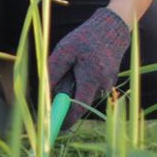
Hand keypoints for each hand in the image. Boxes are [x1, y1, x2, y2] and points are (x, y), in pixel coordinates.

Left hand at [48, 7, 130, 129]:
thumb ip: (54, 71)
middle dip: (68, 99)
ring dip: (76, 87)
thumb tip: (45, 92)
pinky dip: (84, 82)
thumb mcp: (65, 49)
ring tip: (76, 66)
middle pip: (80, 102)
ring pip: (85, 94)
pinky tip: (85, 66)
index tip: (54, 127)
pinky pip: (91, 88)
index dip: (65, 119)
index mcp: (91, 78)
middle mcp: (102, 85)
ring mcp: (108, 84)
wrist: (112, 29)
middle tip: (59, 89)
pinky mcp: (109, 81)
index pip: (77, 108)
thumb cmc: (85, 38)